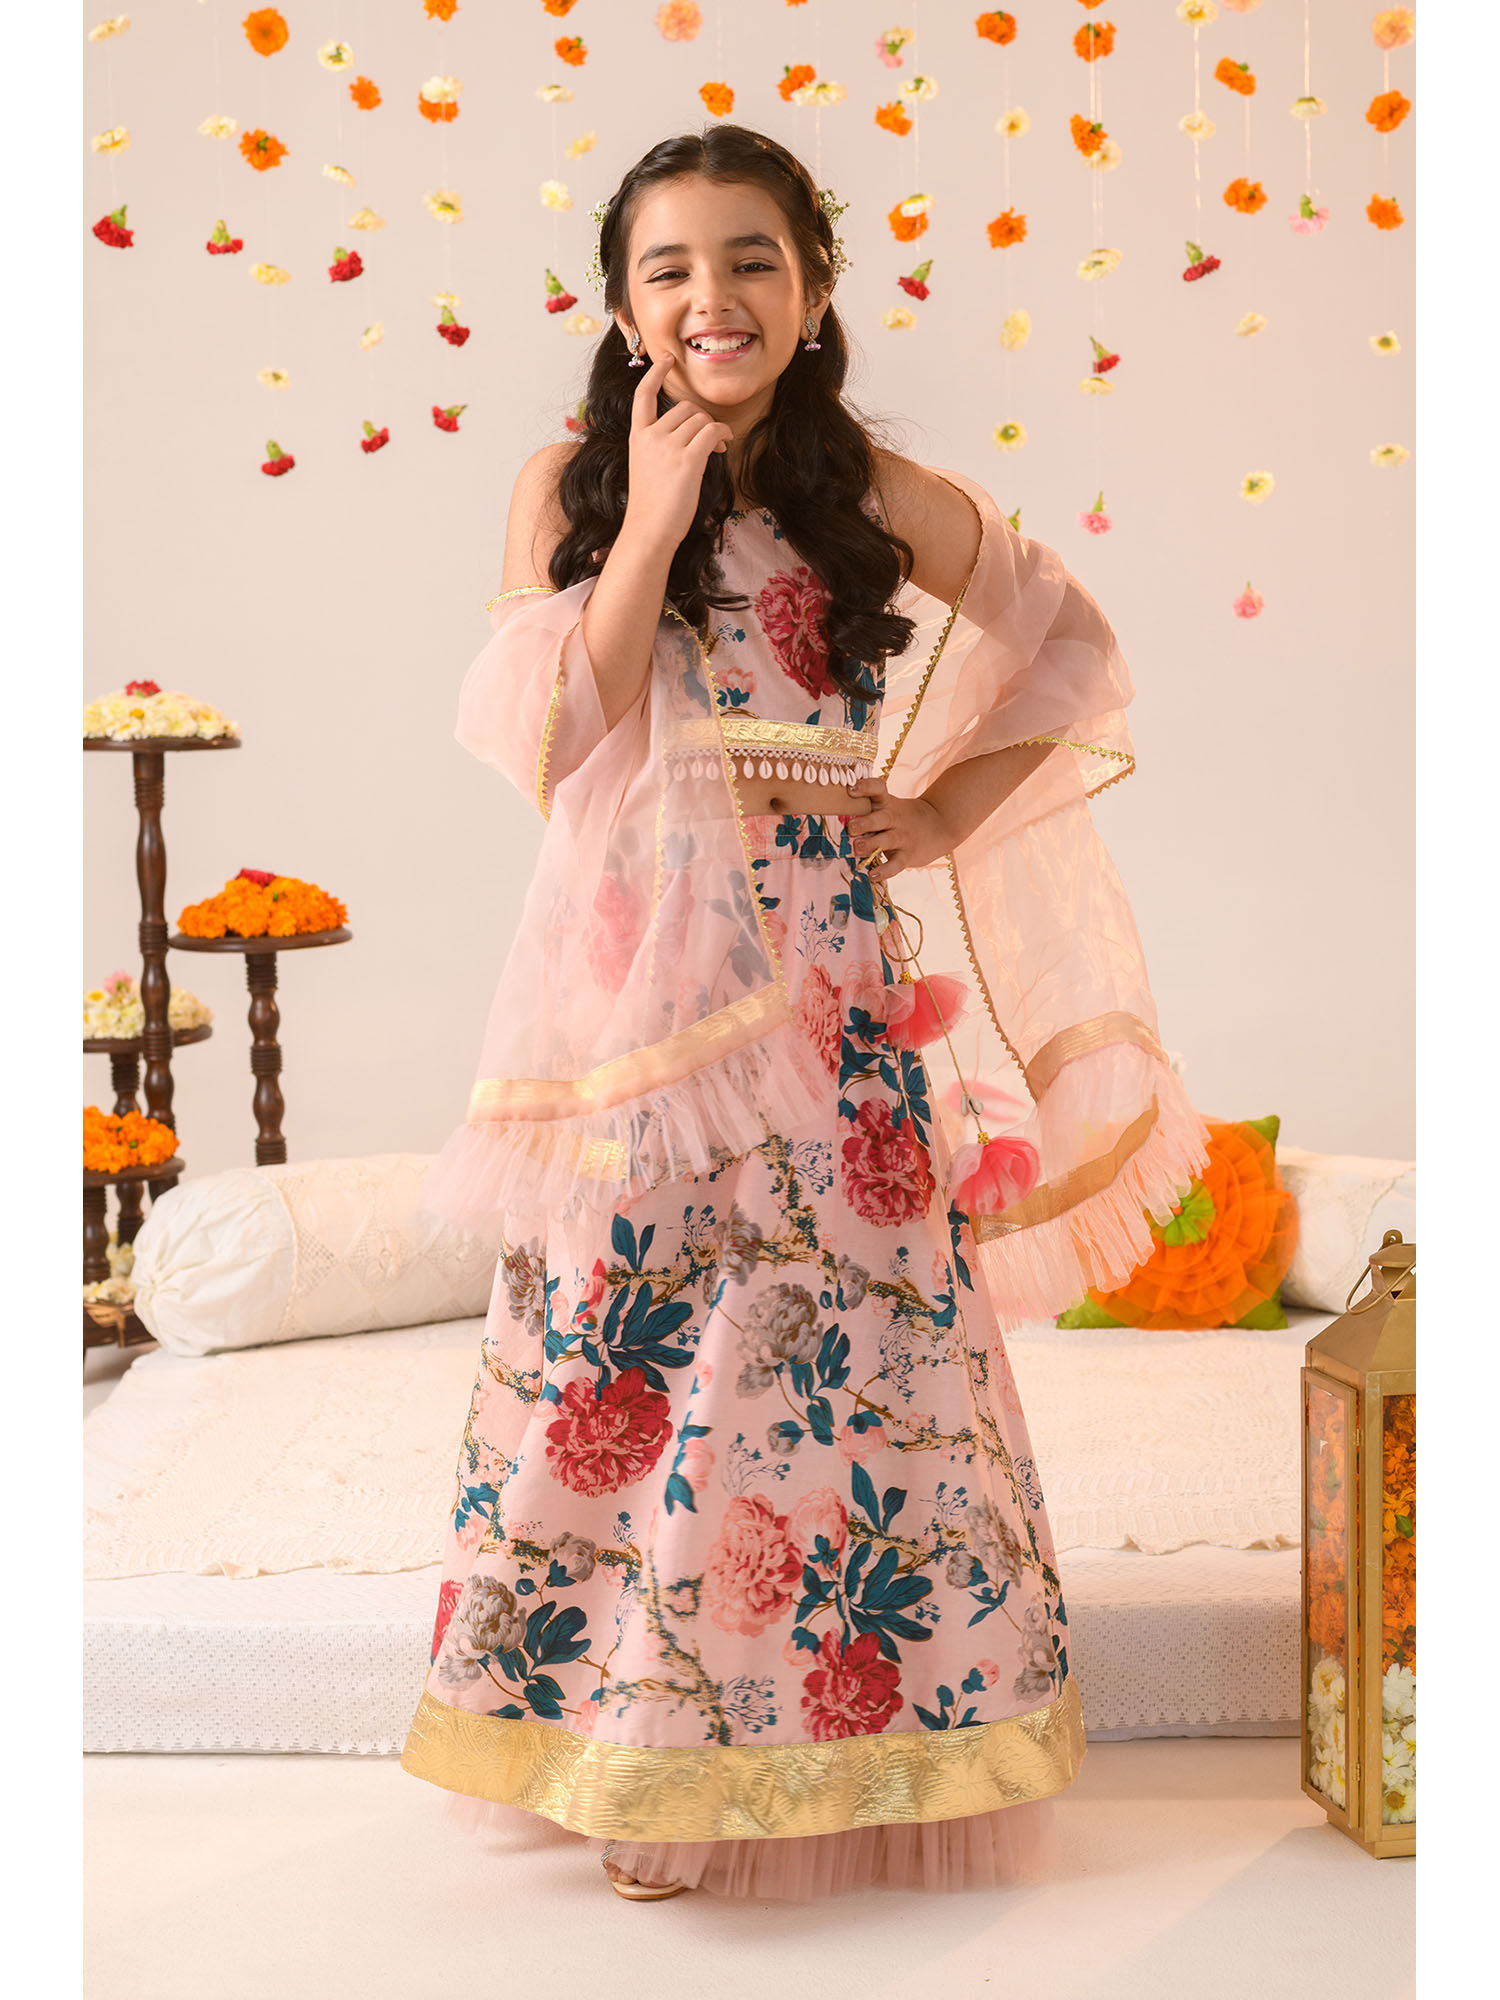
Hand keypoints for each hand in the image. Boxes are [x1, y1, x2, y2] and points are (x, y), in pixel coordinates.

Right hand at [621, 349, 733, 553]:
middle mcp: (651, 436)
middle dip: (702, 420)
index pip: (644, 396)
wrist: (648, 531)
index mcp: (637, 437)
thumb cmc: (651, 507)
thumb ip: (659, 447)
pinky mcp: (687, 460)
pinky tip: (723, 446)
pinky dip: (722, 434)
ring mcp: (668, 447)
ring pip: (701, 420)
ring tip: (718, 447)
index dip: (656, 375)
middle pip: (685, 408)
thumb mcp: (646, 468)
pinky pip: (712, 432)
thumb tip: (693, 435)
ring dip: (715, 430)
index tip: (667, 359)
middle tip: (712, 438)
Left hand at [847, 775, 952, 884]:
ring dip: (871, 844)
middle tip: (851, 828)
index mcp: (887, 803)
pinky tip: (872, 875)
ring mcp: (903, 837)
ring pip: (887, 840)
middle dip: (865, 823)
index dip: (866, 788)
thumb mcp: (888, 807)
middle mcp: (895, 818)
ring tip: (857, 848)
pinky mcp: (908, 855)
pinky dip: (885, 870)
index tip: (851, 789)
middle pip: (881, 818)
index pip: (878, 789)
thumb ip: (866, 811)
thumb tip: (836, 820)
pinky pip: (896, 864)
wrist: (939, 826)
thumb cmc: (900, 818)